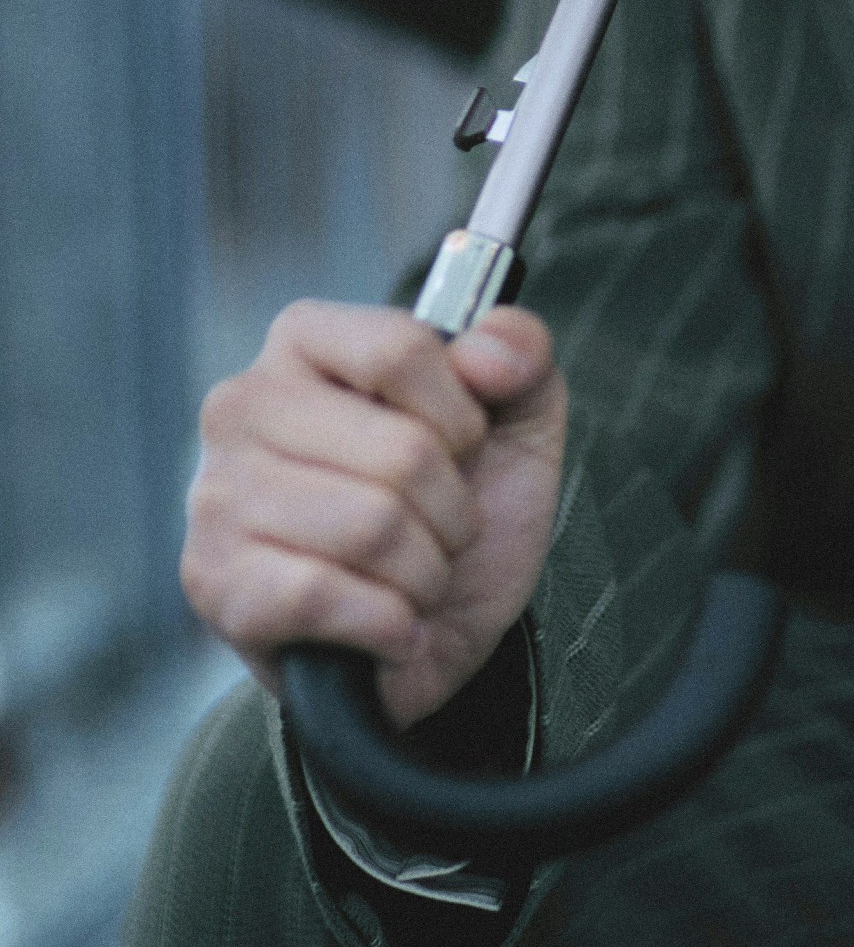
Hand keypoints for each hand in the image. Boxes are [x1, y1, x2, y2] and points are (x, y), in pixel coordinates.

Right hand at [181, 299, 567, 728]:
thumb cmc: (462, 502)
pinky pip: (321, 596)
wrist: (436, 631)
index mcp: (306, 340)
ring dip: (424, 570)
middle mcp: (243, 404)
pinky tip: (385, 621)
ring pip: (371, 528)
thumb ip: (522, 350)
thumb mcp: (518, 415)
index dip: (462, 416)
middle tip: (439, 526)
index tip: (465, 447)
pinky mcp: (214, 583)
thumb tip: (485, 355)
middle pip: (401, 451)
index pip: (400, 350)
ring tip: (413, 572)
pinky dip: (385, 621)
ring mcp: (217, 495)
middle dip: (451, 508)